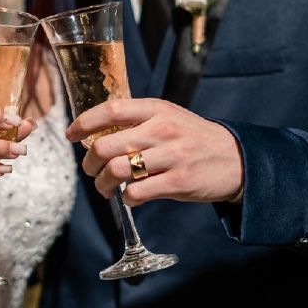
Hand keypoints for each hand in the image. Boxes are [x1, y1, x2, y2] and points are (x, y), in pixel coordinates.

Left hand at [66, 98, 242, 205]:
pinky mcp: (179, 181)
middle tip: (91, 170)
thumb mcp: (168, 117)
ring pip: (116, 171)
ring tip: (106, 188)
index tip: (71, 135)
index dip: (84, 123)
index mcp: (156, 109)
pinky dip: (126, 198)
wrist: (237, 158)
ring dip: (103, 184)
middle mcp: (162, 130)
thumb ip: (136, 121)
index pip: (110, 110)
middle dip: (89, 163)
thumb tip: (94, 134)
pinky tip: (131, 196)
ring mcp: (171, 156)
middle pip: (105, 146)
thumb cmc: (192, 137)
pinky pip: (137, 193)